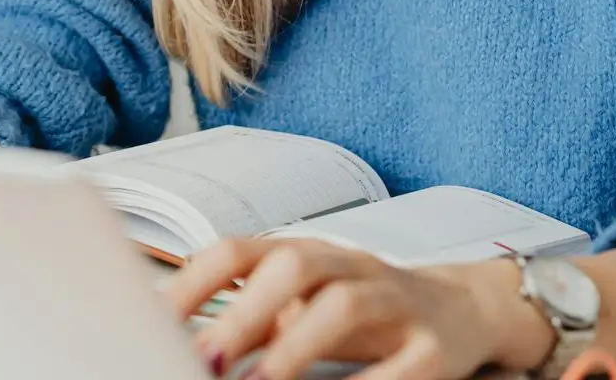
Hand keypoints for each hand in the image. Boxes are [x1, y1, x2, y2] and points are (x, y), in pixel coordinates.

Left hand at [165, 238, 552, 379]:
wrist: (463, 308)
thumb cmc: (362, 313)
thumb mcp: (301, 308)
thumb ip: (248, 322)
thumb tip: (179, 343)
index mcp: (306, 253)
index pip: (240, 250)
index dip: (194, 281)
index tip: (152, 320)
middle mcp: (348, 265)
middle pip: (294, 266)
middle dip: (244, 312)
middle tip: (203, 359)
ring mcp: (396, 301)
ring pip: (346, 304)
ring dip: (296, 346)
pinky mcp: (436, 347)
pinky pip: (405, 364)